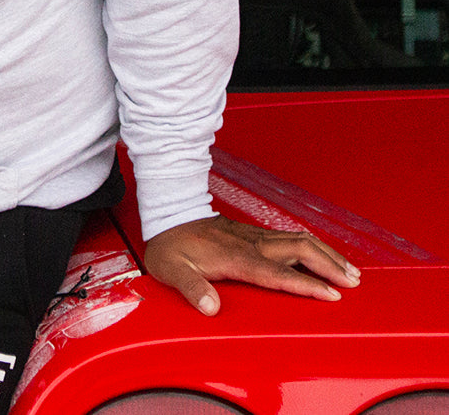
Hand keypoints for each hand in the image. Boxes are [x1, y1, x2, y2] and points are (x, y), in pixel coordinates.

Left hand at [144, 215, 361, 315]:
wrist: (168, 214)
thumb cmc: (170, 246)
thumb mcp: (171, 269)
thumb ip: (190, 288)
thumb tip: (210, 307)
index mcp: (235, 256)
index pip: (277, 273)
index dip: (305, 284)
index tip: (331, 295)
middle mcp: (250, 243)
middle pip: (298, 249)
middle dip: (328, 265)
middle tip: (354, 283)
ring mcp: (254, 235)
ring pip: (298, 240)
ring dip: (326, 254)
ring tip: (351, 271)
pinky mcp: (254, 233)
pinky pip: (290, 237)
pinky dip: (313, 246)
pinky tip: (324, 255)